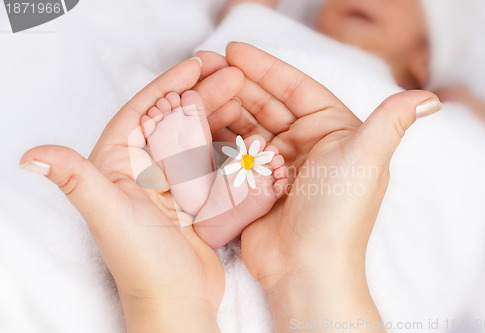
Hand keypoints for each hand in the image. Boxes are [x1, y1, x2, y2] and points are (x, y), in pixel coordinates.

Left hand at [20, 57, 244, 331]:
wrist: (178, 300)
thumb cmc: (142, 262)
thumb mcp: (108, 215)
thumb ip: (76, 180)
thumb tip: (30, 154)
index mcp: (115, 167)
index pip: (141, 113)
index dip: (168, 85)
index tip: (198, 64)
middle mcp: (141, 170)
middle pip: (173, 119)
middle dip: (201, 94)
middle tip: (232, 75)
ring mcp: (169, 182)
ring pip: (193, 136)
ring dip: (216, 113)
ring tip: (242, 93)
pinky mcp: (192, 195)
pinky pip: (209, 158)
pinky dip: (225, 141)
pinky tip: (244, 127)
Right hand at [198, 43, 440, 330]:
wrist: (307, 268)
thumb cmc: (339, 214)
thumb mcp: (366, 159)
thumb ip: (390, 122)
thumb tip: (431, 96)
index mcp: (334, 131)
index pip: (296, 88)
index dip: (266, 68)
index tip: (234, 50)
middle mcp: (307, 145)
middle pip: (268, 104)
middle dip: (239, 85)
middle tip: (207, 68)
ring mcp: (280, 164)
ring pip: (249, 125)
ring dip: (226, 107)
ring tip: (200, 91)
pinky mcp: (258, 184)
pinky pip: (236, 151)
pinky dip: (220, 136)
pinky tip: (201, 122)